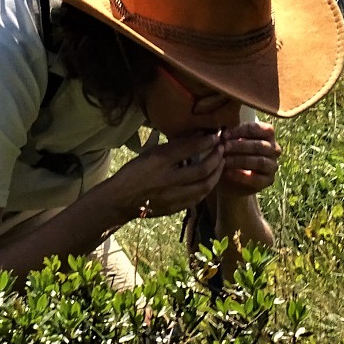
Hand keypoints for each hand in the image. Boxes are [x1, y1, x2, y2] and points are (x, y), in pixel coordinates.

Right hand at [108, 130, 224, 220]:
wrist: (121, 200)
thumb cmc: (134, 172)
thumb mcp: (150, 153)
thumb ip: (173, 146)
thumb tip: (197, 135)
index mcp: (159, 161)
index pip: (189, 148)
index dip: (206, 141)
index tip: (216, 135)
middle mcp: (168, 179)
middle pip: (202, 168)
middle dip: (216, 157)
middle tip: (222, 148)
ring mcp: (173, 196)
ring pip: (205, 186)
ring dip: (216, 173)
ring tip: (220, 163)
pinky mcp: (175, 208)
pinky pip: (198, 198)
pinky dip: (207, 187)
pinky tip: (211, 180)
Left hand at [216, 119, 280, 196]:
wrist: (235, 177)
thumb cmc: (234, 152)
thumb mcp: (233, 141)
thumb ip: (231, 135)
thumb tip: (222, 132)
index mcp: (268, 134)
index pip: (257, 129)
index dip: (240, 130)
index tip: (224, 135)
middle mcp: (274, 149)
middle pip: (260, 145)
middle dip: (240, 146)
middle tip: (224, 147)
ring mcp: (272, 165)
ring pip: (260, 162)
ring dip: (240, 160)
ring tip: (225, 160)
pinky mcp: (268, 180)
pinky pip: (257, 179)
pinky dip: (241, 176)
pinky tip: (228, 173)